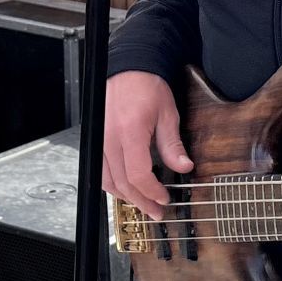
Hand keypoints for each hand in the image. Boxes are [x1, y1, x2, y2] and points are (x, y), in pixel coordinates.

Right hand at [101, 70, 191, 220]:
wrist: (129, 69)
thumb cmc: (147, 86)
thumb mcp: (168, 114)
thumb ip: (173, 145)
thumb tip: (184, 168)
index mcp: (130, 132)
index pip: (138, 174)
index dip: (152, 192)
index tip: (165, 198)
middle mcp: (110, 139)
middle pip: (123, 183)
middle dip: (142, 202)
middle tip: (157, 211)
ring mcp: (100, 140)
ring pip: (108, 182)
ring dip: (126, 198)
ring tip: (144, 205)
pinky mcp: (97, 141)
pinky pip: (101, 172)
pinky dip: (113, 186)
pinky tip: (127, 190)